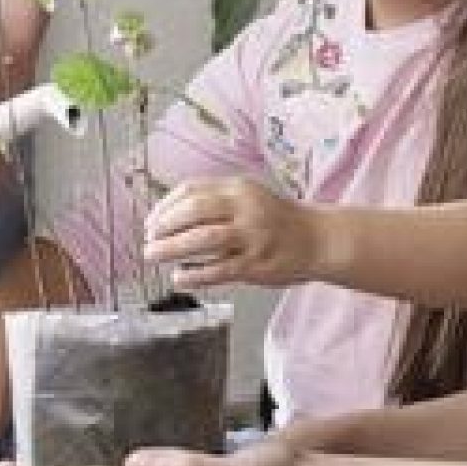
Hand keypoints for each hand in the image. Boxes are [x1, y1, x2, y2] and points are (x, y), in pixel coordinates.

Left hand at [144, 177, 318, 291]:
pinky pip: (218, 269)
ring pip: (203, 239)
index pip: (192, 190)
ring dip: (172, 248)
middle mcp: (246, 207)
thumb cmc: (276, 220)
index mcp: (239, 188)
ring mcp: (252, 235)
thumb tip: (166, 217)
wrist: (318, 239)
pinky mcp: (256, 263)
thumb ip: (214, 202)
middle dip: (164, 226)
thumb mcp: (248, 198)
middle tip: (148, 241)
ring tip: (154, 256)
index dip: (165, 207)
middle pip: (195, 210)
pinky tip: (179, 277)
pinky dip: (194, 274)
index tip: (150, 223)